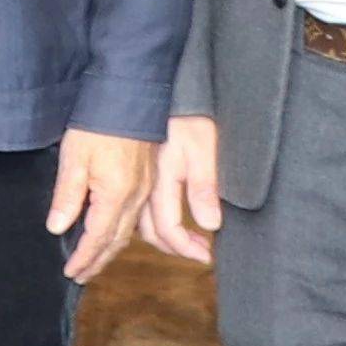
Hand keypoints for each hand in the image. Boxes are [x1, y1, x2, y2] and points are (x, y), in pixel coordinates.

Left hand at [46, 128, 163, 284]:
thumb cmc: (98, 124)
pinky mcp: (147, 180)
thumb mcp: (74, 159)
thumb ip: (66, 197)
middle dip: (98, 261)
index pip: (97, 238)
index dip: (83, 258)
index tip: (71, 273)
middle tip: (81, 276)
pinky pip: (137, 217)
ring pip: (129, 231)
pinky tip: (114, 234)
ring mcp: (144, 189)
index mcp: (116, 195)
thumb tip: (57, 228)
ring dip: (111, 250)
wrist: (129, 97)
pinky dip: (122, 233)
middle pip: (116, 241)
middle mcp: (135, 198)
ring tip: (95, 262)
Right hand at [140, 112, 224, 263]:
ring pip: (139, 221)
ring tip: (186, 240)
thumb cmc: (185, 115)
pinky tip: (165, 217)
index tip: (206, 257)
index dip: (186, 247)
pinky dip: (151, 220)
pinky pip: (136, 207)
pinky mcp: (135, 172)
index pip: (168, 228)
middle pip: (150, 231)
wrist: (155, 88)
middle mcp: (143, 185)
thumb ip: (203, 187)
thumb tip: (210, 223)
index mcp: (160, 182)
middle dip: (174, 247)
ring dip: (163, 236)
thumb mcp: (202, 147)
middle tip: (199, 252)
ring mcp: (137, 179)